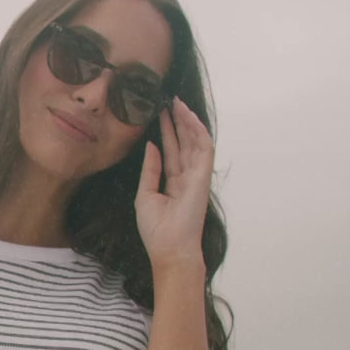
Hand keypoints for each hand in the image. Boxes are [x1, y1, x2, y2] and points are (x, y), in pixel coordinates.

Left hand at [135, 97, 212, 269]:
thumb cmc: (157, 229)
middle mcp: (187, 177)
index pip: (171, 152)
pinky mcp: (203, 177)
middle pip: (183, 143)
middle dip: (178, 122)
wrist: (169, 248)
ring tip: (178, 103)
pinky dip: (198, 132)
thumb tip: (151, 145)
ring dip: (188, 122)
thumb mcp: (145, 195)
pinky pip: (204, 149)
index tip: (159, 115)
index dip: (167, 133)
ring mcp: (196, 176)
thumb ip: (150, 169)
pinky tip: (189, 117)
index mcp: (173, 183)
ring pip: (195, 142)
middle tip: (169, 101)